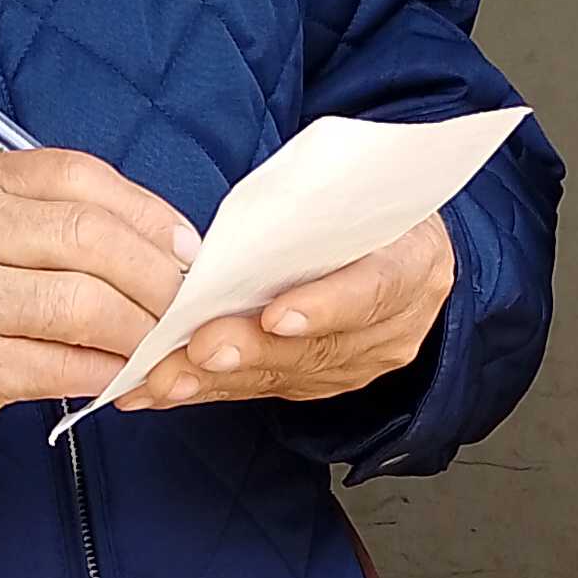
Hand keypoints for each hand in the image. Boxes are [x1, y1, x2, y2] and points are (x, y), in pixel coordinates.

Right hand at [0, 150, 200, 460]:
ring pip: (79, 305)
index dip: (145, 212)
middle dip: (154, 275)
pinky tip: (121, 374)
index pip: (76, 178)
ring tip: (160, 343)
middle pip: (86, 238)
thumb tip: (167, 244)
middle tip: (186, 304)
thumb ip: (56, 220)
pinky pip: (57, 367)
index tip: (186, 248)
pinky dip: (103, 372)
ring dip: (137, 329)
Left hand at [123, 210, 456, 415]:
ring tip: (165, 377)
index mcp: (412, 267)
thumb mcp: (360, 189)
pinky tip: (164, 389)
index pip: (373, 291)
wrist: (400, 246)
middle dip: (253, 349)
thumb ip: (317, 210)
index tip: (276, 316)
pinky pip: (265, 388)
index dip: (324, 307)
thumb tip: (249, 229)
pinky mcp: (323, 381)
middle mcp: (393, 328)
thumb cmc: (370, 204)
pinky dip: (211, 388)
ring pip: (287, 375)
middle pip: (321, 346)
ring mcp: (360, 362)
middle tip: (200, 348)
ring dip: (219, 379)